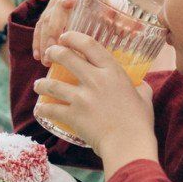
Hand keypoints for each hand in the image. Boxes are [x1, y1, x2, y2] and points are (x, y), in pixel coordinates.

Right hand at [31, 0, 125, 62]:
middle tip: (55, 49)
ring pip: (45, 22)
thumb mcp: (117, 3)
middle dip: (53, 30)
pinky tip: (38, 56)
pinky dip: (38, 42)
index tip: (66, 2)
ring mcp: (55, 6)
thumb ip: (123, 16)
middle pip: (55, 11)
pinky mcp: (50, 16)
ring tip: (46, 60)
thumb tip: (137, 28)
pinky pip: (40, 28)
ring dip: (44, 41)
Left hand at [35, 31, 155, 163]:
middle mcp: (95, 80)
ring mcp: (82, 97)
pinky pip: (51, 109)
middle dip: (53, 52)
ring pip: (52, 83)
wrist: (129, 144)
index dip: (73, 37)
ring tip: (38, 85)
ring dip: (41, 83)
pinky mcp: (73, 115)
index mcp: (112, 72)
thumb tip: (139, 84)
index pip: (89, 45)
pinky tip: (40, 109)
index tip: (65, 37)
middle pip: (66, 57)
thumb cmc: (139, 122)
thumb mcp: (144, 97)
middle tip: (48, 55)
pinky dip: (43, 109)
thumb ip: (140, 87)